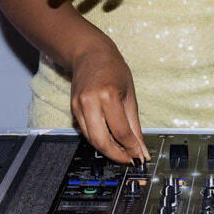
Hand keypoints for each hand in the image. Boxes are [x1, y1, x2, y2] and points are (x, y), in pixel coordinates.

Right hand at [70, 45, 148, 162]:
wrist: (90, 53)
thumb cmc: (113, 69)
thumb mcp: (130, 94)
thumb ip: (134, 125)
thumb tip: (140, 148)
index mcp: (109, 95)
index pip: (121, 132)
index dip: (132, 148)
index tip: (140, 156)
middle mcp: (91, 101)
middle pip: (102, 141)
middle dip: (117, 155)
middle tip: (130, 159)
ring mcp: (79, 106)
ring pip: (91, 140)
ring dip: (108, 150)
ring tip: (122, 152)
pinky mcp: (73, 109)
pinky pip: (86, 132)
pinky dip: (98, 140)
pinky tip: (110, 141)